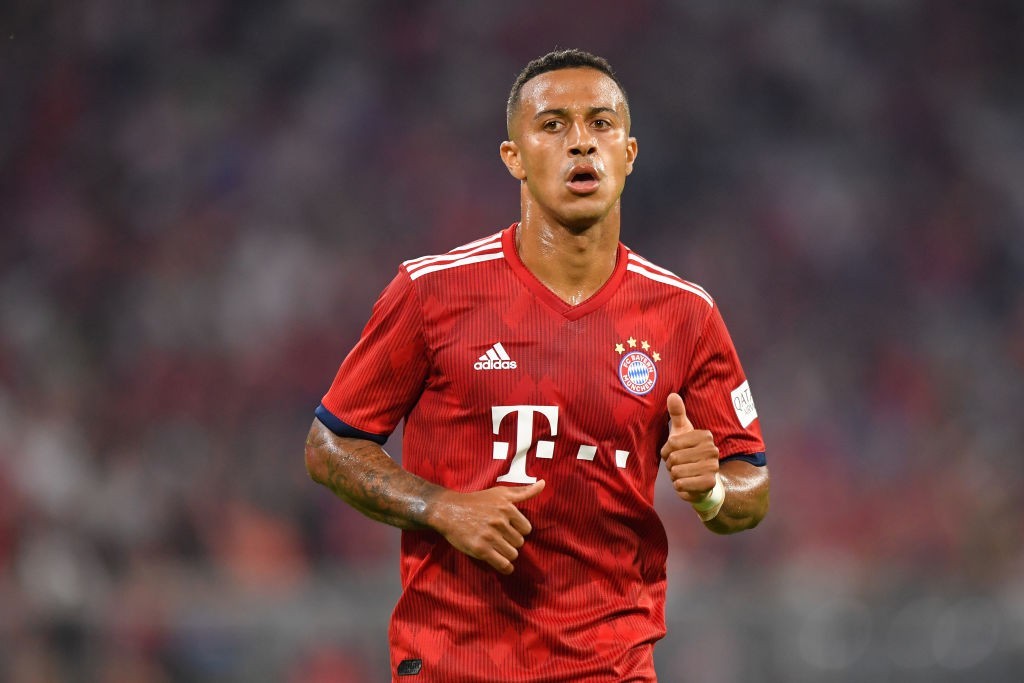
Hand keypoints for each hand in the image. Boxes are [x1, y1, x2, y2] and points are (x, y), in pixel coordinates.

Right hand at [426, 480, 545, 574]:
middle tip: (499, 538)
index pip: (527, 529)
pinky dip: (505, 567)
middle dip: (511, 542)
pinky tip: (503, 564)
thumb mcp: (500, 492)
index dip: (517, 530)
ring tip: (497, 548)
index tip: (507, 528)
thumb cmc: (476, 501)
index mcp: (507, 507)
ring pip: (512, 554)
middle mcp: (499, 521)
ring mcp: (490, 536)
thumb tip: (543, 484)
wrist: (448, 510)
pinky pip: (503, 564)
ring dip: (507, 554)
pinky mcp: (480, 549)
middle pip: (519, 542)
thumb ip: (523, 491)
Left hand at [660, 393, 718, 503]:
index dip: (667, 450)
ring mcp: (713, 467)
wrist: (702, 480)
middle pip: (674, 457)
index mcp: (706, 436)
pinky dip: (678, 485)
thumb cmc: (688, 453)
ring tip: (683, 473)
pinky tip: (685, 483)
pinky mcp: (710, 483)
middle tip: (679, 465)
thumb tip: (672, 394)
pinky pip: (682, 484)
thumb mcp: (681, 432)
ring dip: (674, 475)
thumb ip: (676, 413)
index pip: (672, 443)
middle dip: (671, 464)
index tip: (675, 452)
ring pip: (677, 471)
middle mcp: (713, 450)